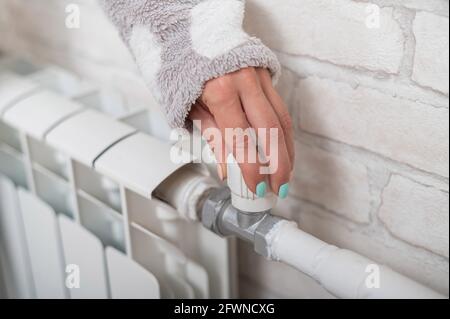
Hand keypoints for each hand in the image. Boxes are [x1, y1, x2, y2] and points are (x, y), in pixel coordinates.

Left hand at [188, 67, 293, 197]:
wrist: (190, 34)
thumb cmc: (184, 72)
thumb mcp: (190, 108)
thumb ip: (213, 138)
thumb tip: (228, 170)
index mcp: (220, 90)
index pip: (241, 139)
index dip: (252, 168)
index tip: (257, 187)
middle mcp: (245, 81)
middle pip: (270, 131)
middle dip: (279, 164)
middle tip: (280, 187)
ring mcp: (259, 75)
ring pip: (282, 119)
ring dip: (287, 150)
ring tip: (287, 174)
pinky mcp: (266, 74)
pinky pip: (280, 108)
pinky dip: (284, 132)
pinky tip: (285, 150)